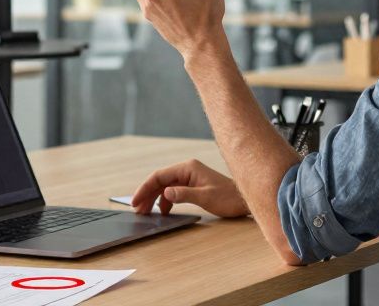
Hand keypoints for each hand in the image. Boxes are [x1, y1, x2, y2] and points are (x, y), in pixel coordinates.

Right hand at [132, 159, 249, 217]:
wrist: (243, 200)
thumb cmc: (228, 198)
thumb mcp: (205, 197)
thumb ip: (183, 194)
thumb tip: (164, 194)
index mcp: (188, 168)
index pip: (159, 176)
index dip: (145, 188)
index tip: (135, 201)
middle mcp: (187, 169)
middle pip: (160, 180)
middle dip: (147, 194)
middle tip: (137, 210)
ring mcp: (189, 176)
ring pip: (165, 186)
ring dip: (154, 198)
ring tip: (145, 212)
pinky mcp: (193, 184)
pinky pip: (173, 190)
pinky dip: (165, 200)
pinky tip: (163, 211)